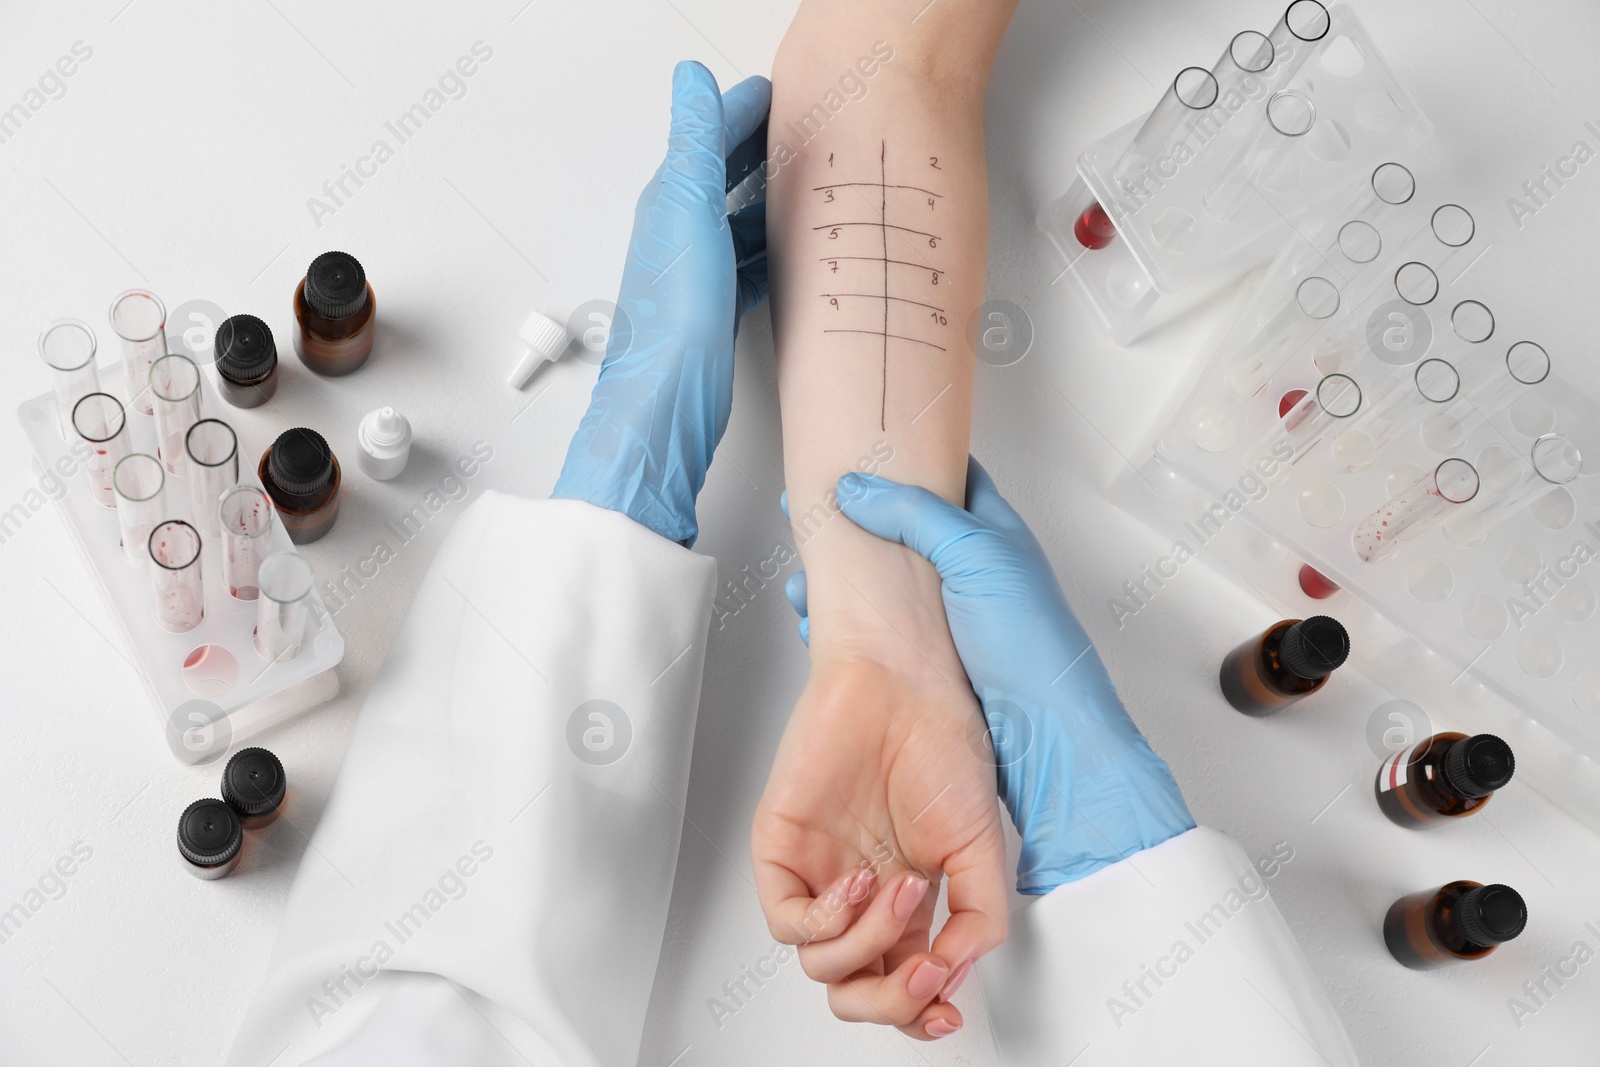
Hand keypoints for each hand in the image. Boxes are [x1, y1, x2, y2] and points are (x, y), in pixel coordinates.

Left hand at [552, 61, 769, 545]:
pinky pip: (751, 263)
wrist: (667, 402)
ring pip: (742, 220)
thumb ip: (697, 143)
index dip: (743, 109)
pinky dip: (774, 247)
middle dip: (761, 149)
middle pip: (725, 176)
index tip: (777, 91)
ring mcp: (699, 274)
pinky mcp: (717, 311)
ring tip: (812, 184)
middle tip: (803, 132)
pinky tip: (795, 251)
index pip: (710, 137)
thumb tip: (692, 79)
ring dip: (772, 198)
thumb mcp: (688, 210)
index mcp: (671, 202)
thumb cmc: (672, 318)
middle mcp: (681, 234)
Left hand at [753, 656, 1006, 1040]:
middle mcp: (858, 894)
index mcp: (904, 900)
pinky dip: (828, 919)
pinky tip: (862, 881)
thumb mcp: (983, 844)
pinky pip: (786, 921)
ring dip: (872, 941)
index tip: (948, 1010)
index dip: (920, 1012)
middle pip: (854, 990)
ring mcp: (818, 873)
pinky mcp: (780, 849)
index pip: (899, 981)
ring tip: (906, 885)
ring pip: (822, 966)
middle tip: (927, 974)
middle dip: (892, 1000)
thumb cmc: (941, 742)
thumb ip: (979, 915)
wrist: (902, 681)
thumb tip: (957, 972)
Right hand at [786, 457, 1195, 892]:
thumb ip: (914, 513)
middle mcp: (969, 573)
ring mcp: (947, 620)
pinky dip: (844, 629)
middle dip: (854, 528)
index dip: (901, 467)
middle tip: (809, 522)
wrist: (1044, 739)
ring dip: (840, 583)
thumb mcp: (976, 553)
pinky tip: (818, 629)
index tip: (854, 456)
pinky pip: (877, 636)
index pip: (946, 481)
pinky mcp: (927, 663)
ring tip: (804, 583)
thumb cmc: (1030, 645)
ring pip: (882, 589)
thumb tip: (856, 488)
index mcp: (991, 535)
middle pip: (902, 535)